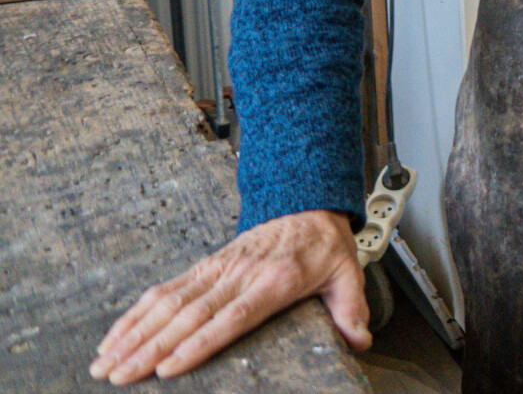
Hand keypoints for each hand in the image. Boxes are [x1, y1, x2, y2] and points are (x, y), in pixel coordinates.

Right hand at [91, 210, 367, 384]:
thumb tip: (358, 340)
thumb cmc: (324, 247)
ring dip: (134, 335)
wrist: (306, 205)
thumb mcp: (348, 274)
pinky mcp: (203, 266)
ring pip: (168, 304)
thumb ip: (351, 309)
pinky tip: (115, 337)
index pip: (232, 317)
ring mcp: (217, 269)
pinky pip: (164, 291)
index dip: (200, 342)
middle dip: (151, 348)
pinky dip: (135, 315)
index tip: (170, 367)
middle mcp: (239, 274)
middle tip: (120, 376)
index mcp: (275, 281)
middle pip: (190, 315)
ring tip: (106, 363)